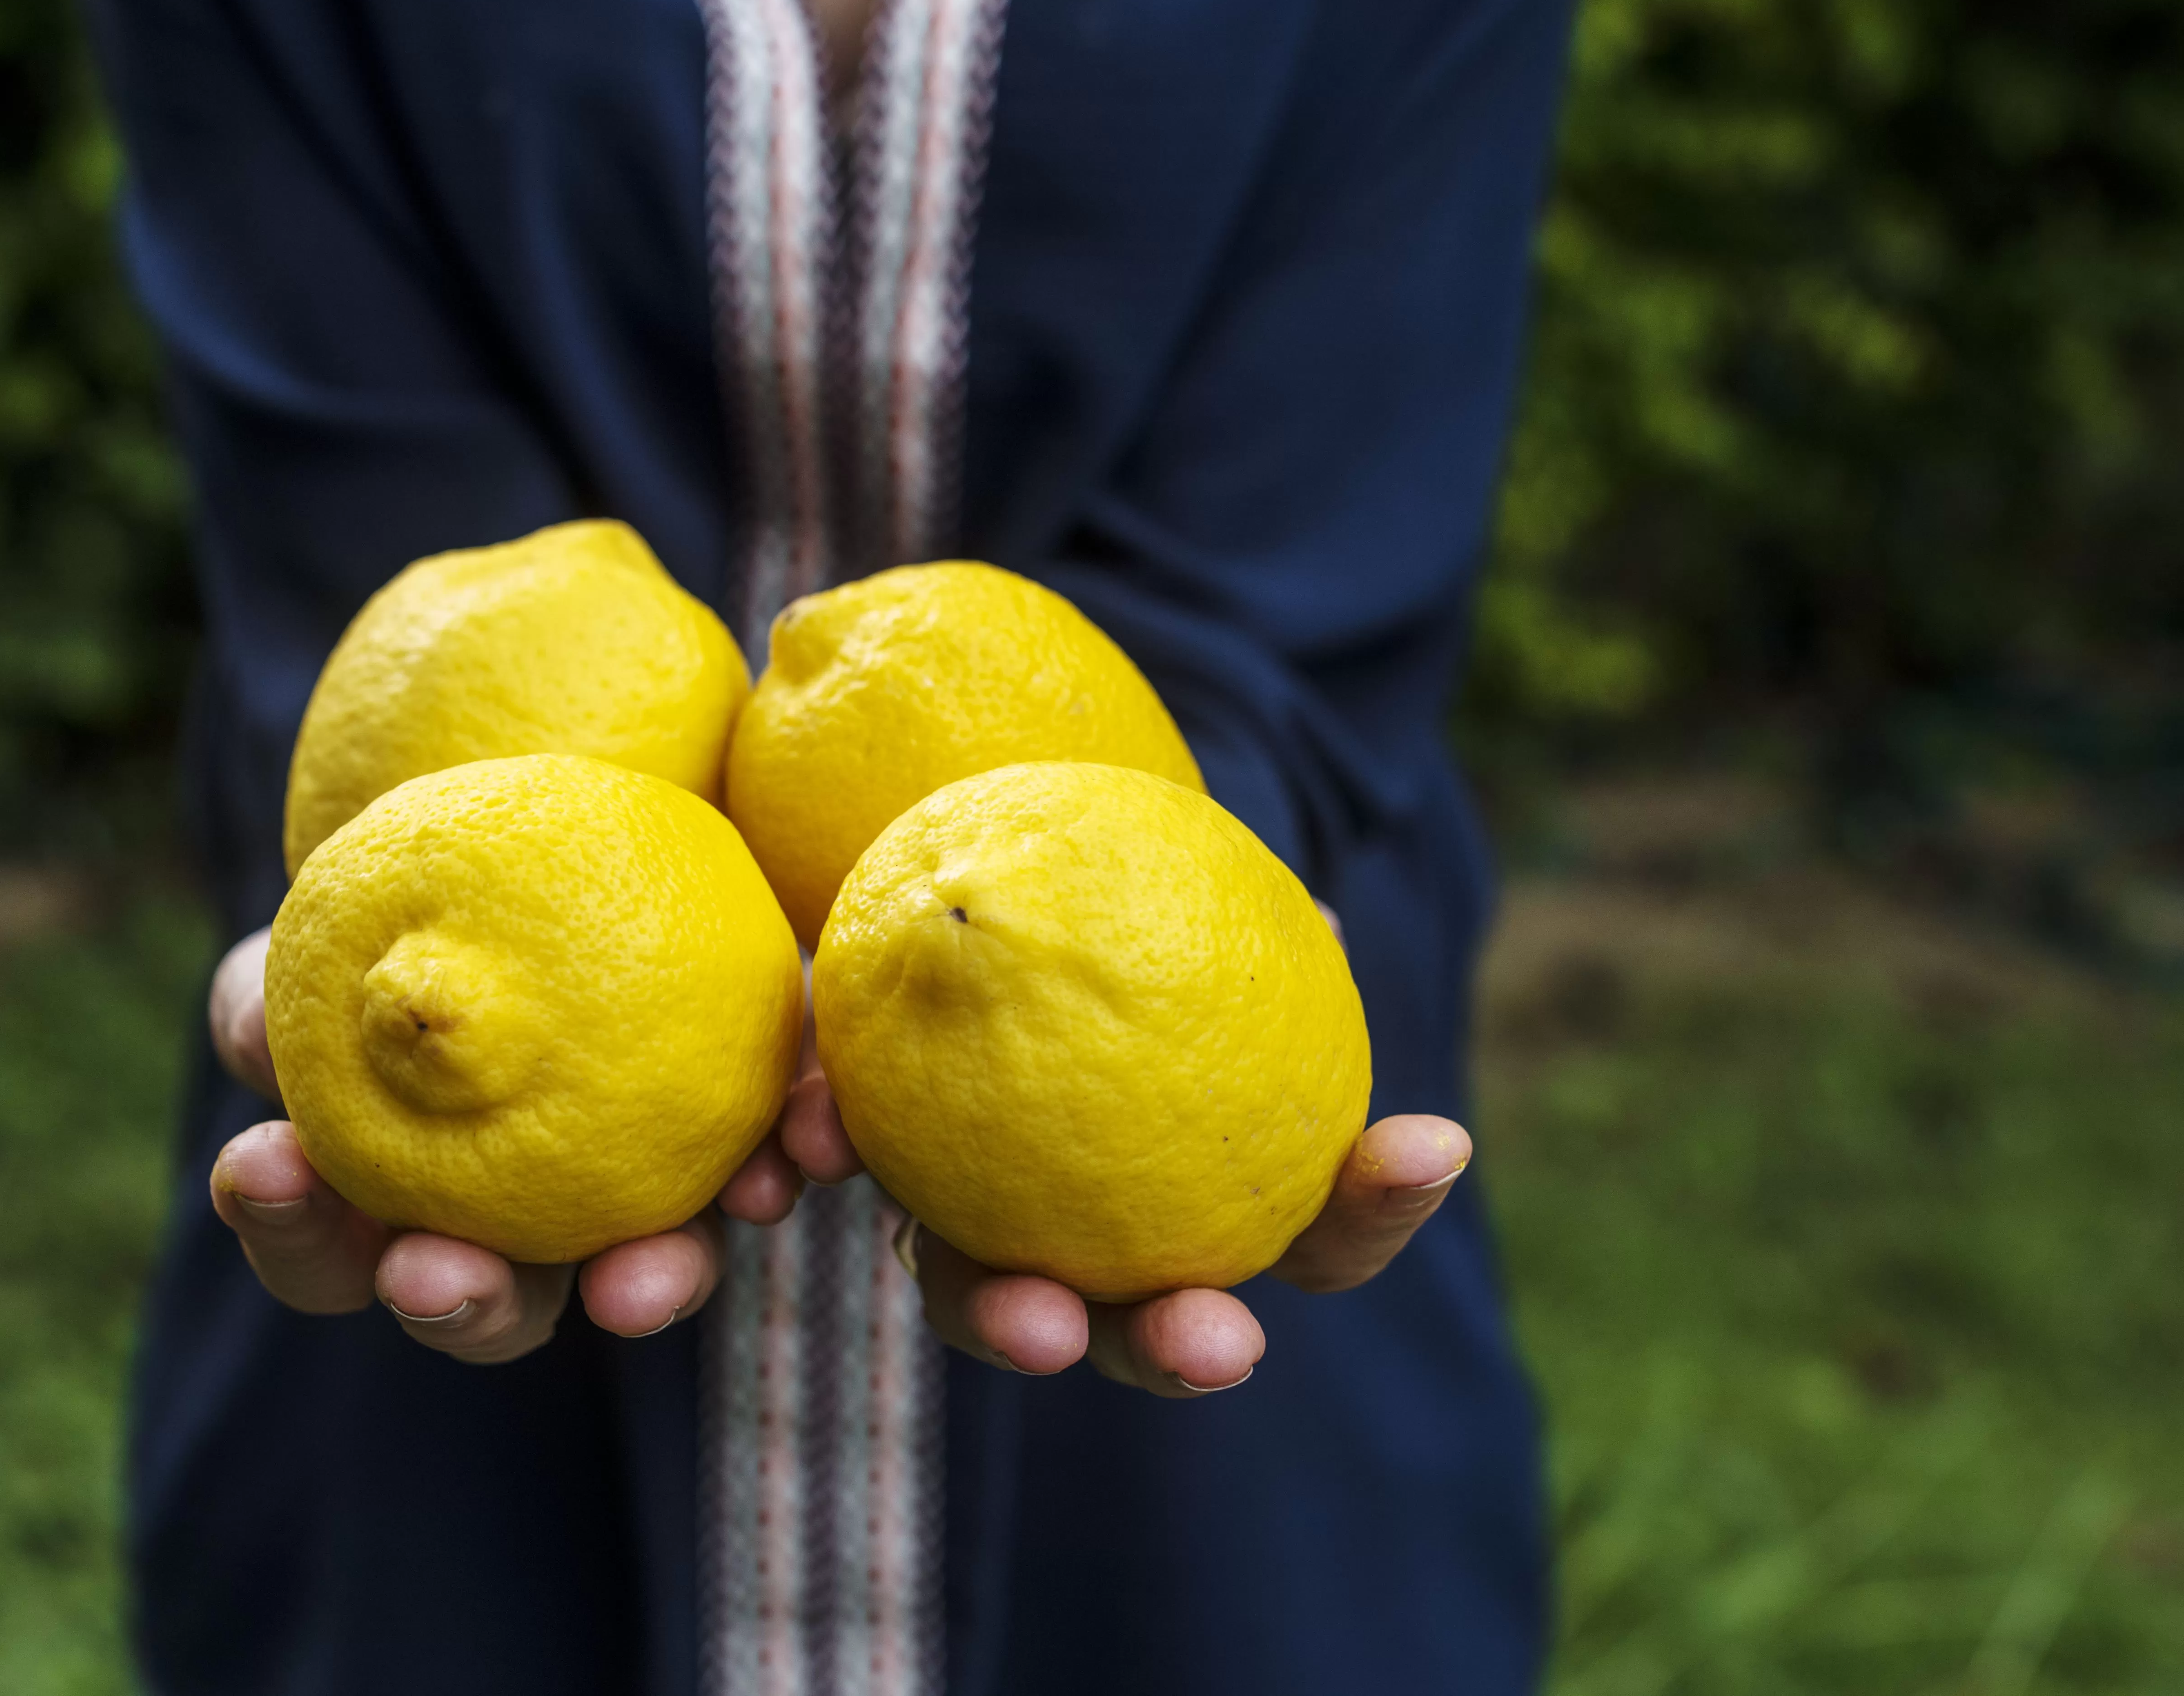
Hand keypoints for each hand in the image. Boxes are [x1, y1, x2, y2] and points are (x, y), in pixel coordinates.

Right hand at [204, 927, 782, 1363]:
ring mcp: (653, 1187)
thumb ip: (282, 986)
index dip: (291, 1229)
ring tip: (644, 1281)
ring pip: (652, 1271)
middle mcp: (531, 1223)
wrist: (608, 826)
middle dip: (461, 1307)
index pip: (327, 1254)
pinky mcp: (766, 1121)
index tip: (258, 1167)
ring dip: (649, 1284)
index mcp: (402, 1190)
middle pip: (492, 1310)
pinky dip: (793, 1156)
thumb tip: (249, 1033)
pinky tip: (803, 1144)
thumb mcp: (336, 928)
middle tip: (428, 1277)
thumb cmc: (426, 896)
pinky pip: (786, 1156)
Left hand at [777, 904, 1472, 1398]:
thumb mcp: (1181, 904)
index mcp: (1198, 1197)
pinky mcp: (850, 1153)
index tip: (1426, 1147)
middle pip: (1135, 1333)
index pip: (1313, 1234)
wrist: (955, 879)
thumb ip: (1243, 933)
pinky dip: (813, 1154)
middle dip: (1175, 1352)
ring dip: (1003, 1322)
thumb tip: (1316, 915)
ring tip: (1032, 1321)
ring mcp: (961, 1215)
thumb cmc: (1112, 906)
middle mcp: (1080, 1241)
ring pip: (974, 1302)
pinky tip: (804, 1143)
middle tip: (1222, 1342)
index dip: (1372, 1209)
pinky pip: (826, 1164)